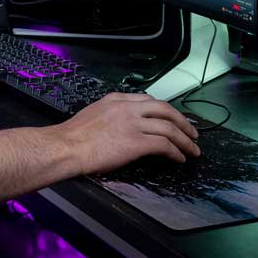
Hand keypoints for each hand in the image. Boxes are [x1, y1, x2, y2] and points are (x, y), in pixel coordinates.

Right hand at [57, 93, 201, 174]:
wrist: (66, 147)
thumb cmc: (73, 137)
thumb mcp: (93, 114)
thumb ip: (111, 115)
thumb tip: (122, 126)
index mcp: (117, 100)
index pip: (149, 100)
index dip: (165, 111)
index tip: (172, 118)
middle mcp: (128, 108)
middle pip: (166, 110)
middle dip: (183, 122)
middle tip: (192, 132)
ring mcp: (133, 124)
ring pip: (169, 128)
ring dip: (185, 140)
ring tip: (192, 149)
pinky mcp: (136, 143)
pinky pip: (164, 145)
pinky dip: (176, 152)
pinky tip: (179, 158)